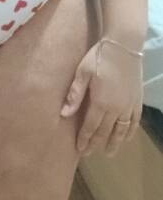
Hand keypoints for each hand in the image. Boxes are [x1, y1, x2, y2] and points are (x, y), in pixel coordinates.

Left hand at [60, 39, 142, 157]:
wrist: (124, 46)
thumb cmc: (99, 57)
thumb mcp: (82, 73)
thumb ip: (74, 95)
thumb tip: (63, 114)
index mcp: (100, 102)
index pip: (90, 127)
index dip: (84, 139)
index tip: (80, 150)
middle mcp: (115, 108)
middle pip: (105, 132)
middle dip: (96, 143)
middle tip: (89, 154)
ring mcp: (128, 106)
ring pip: (121, 130)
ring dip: (114, 143)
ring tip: (109, 153)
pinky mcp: (137, 101)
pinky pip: (134, 122)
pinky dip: (129, 132)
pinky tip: (125, 138)